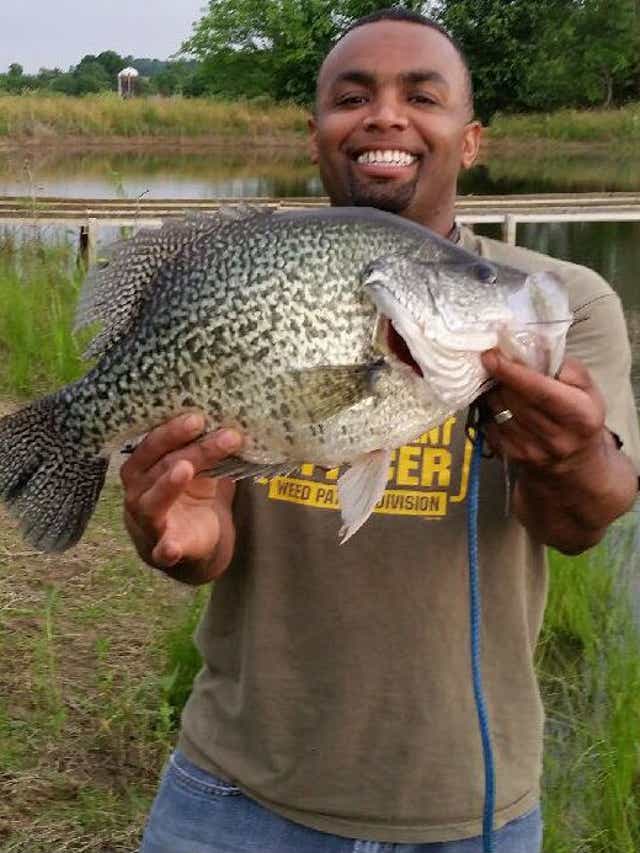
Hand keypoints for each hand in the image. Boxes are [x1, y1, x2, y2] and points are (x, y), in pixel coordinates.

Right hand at [120, 412, 242, 581]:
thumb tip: (232, 419)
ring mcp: (147, 523)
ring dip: (168, 486)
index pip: (153, 445)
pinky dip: (166, 549)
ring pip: (154, 502)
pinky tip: (172, 547)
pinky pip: (162, 550)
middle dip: (187, 449)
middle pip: (161, 466)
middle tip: (205, 431)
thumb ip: (205, 448)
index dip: (172, 430)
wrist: (193, 544)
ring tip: (185, 468)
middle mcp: (137, 492)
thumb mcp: (198, 468)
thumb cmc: (190, 496)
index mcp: (143, 468)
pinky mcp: (163, 551)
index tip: (199, 417)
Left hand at [480, 350, 605, 472]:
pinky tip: (500, 404)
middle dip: (499, 378)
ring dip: (493, 393)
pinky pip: (488, 425)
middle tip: (495, 363)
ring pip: (497, 411)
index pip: (540, 392)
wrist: (574, 459)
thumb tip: (531, 354)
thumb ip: (564, 366)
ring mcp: (532, 450)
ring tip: (501, 385)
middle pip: (513, 399)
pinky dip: (489, 410)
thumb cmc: (579, 414)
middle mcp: (557, 437)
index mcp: (580, 416)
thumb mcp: (586, 387)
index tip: (491, 356)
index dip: (512, 372)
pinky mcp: (512, 456)